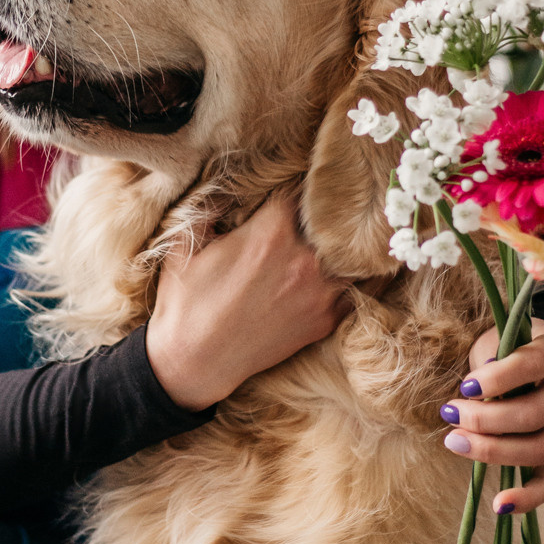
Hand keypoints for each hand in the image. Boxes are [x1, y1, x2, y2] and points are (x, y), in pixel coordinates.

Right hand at [145, 196, 350, 412]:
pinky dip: (359, 277)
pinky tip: (354, 268)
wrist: (194, 362)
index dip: (301, 181)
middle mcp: (304, 260)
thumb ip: (208, 206)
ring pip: (355, 255)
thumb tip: (225, 184)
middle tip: (329, 206)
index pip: (303, 189)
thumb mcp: (184, 244)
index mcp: (271, 232)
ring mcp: (320, 293)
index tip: (301, 180)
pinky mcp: (325, 321)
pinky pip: (359, 291)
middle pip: (335, 220)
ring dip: (349, 244)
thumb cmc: (185, 302)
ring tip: (347, 236)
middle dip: (330, 211)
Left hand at [438, 318, 543, 514]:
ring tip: (454, 441)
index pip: (535, 364)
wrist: (537, 355)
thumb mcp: (500, 337)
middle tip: (449, 413)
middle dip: (486, 419)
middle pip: (536, 414)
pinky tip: (500, 505)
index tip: (465, 386)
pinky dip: (527, 497)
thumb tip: (475, 394)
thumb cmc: (509, 344)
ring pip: (540, 448)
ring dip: (492, 450)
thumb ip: (492, 359)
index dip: (498, 378)